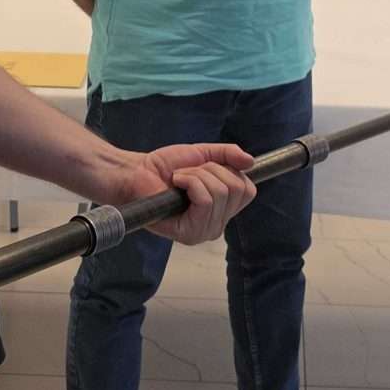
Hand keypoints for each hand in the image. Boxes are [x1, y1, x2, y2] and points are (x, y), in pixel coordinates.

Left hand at [119, 145, 255, 244]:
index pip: (248, 190)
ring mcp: (205, 231)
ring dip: (197, 175)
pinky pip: (205, 200)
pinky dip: (190, 183)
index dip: (229, 170)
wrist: (138, 172)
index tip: (206, 168)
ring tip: (179, 179)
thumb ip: (228, 155)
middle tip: (188, 173)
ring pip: (221, 192)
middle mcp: (218, 224)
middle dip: (211, 170)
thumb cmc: (165, 167)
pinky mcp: (190, 234)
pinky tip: (176, 185)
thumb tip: (250, 161)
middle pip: (236, 188)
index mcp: (223, 209)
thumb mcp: (203, 154)